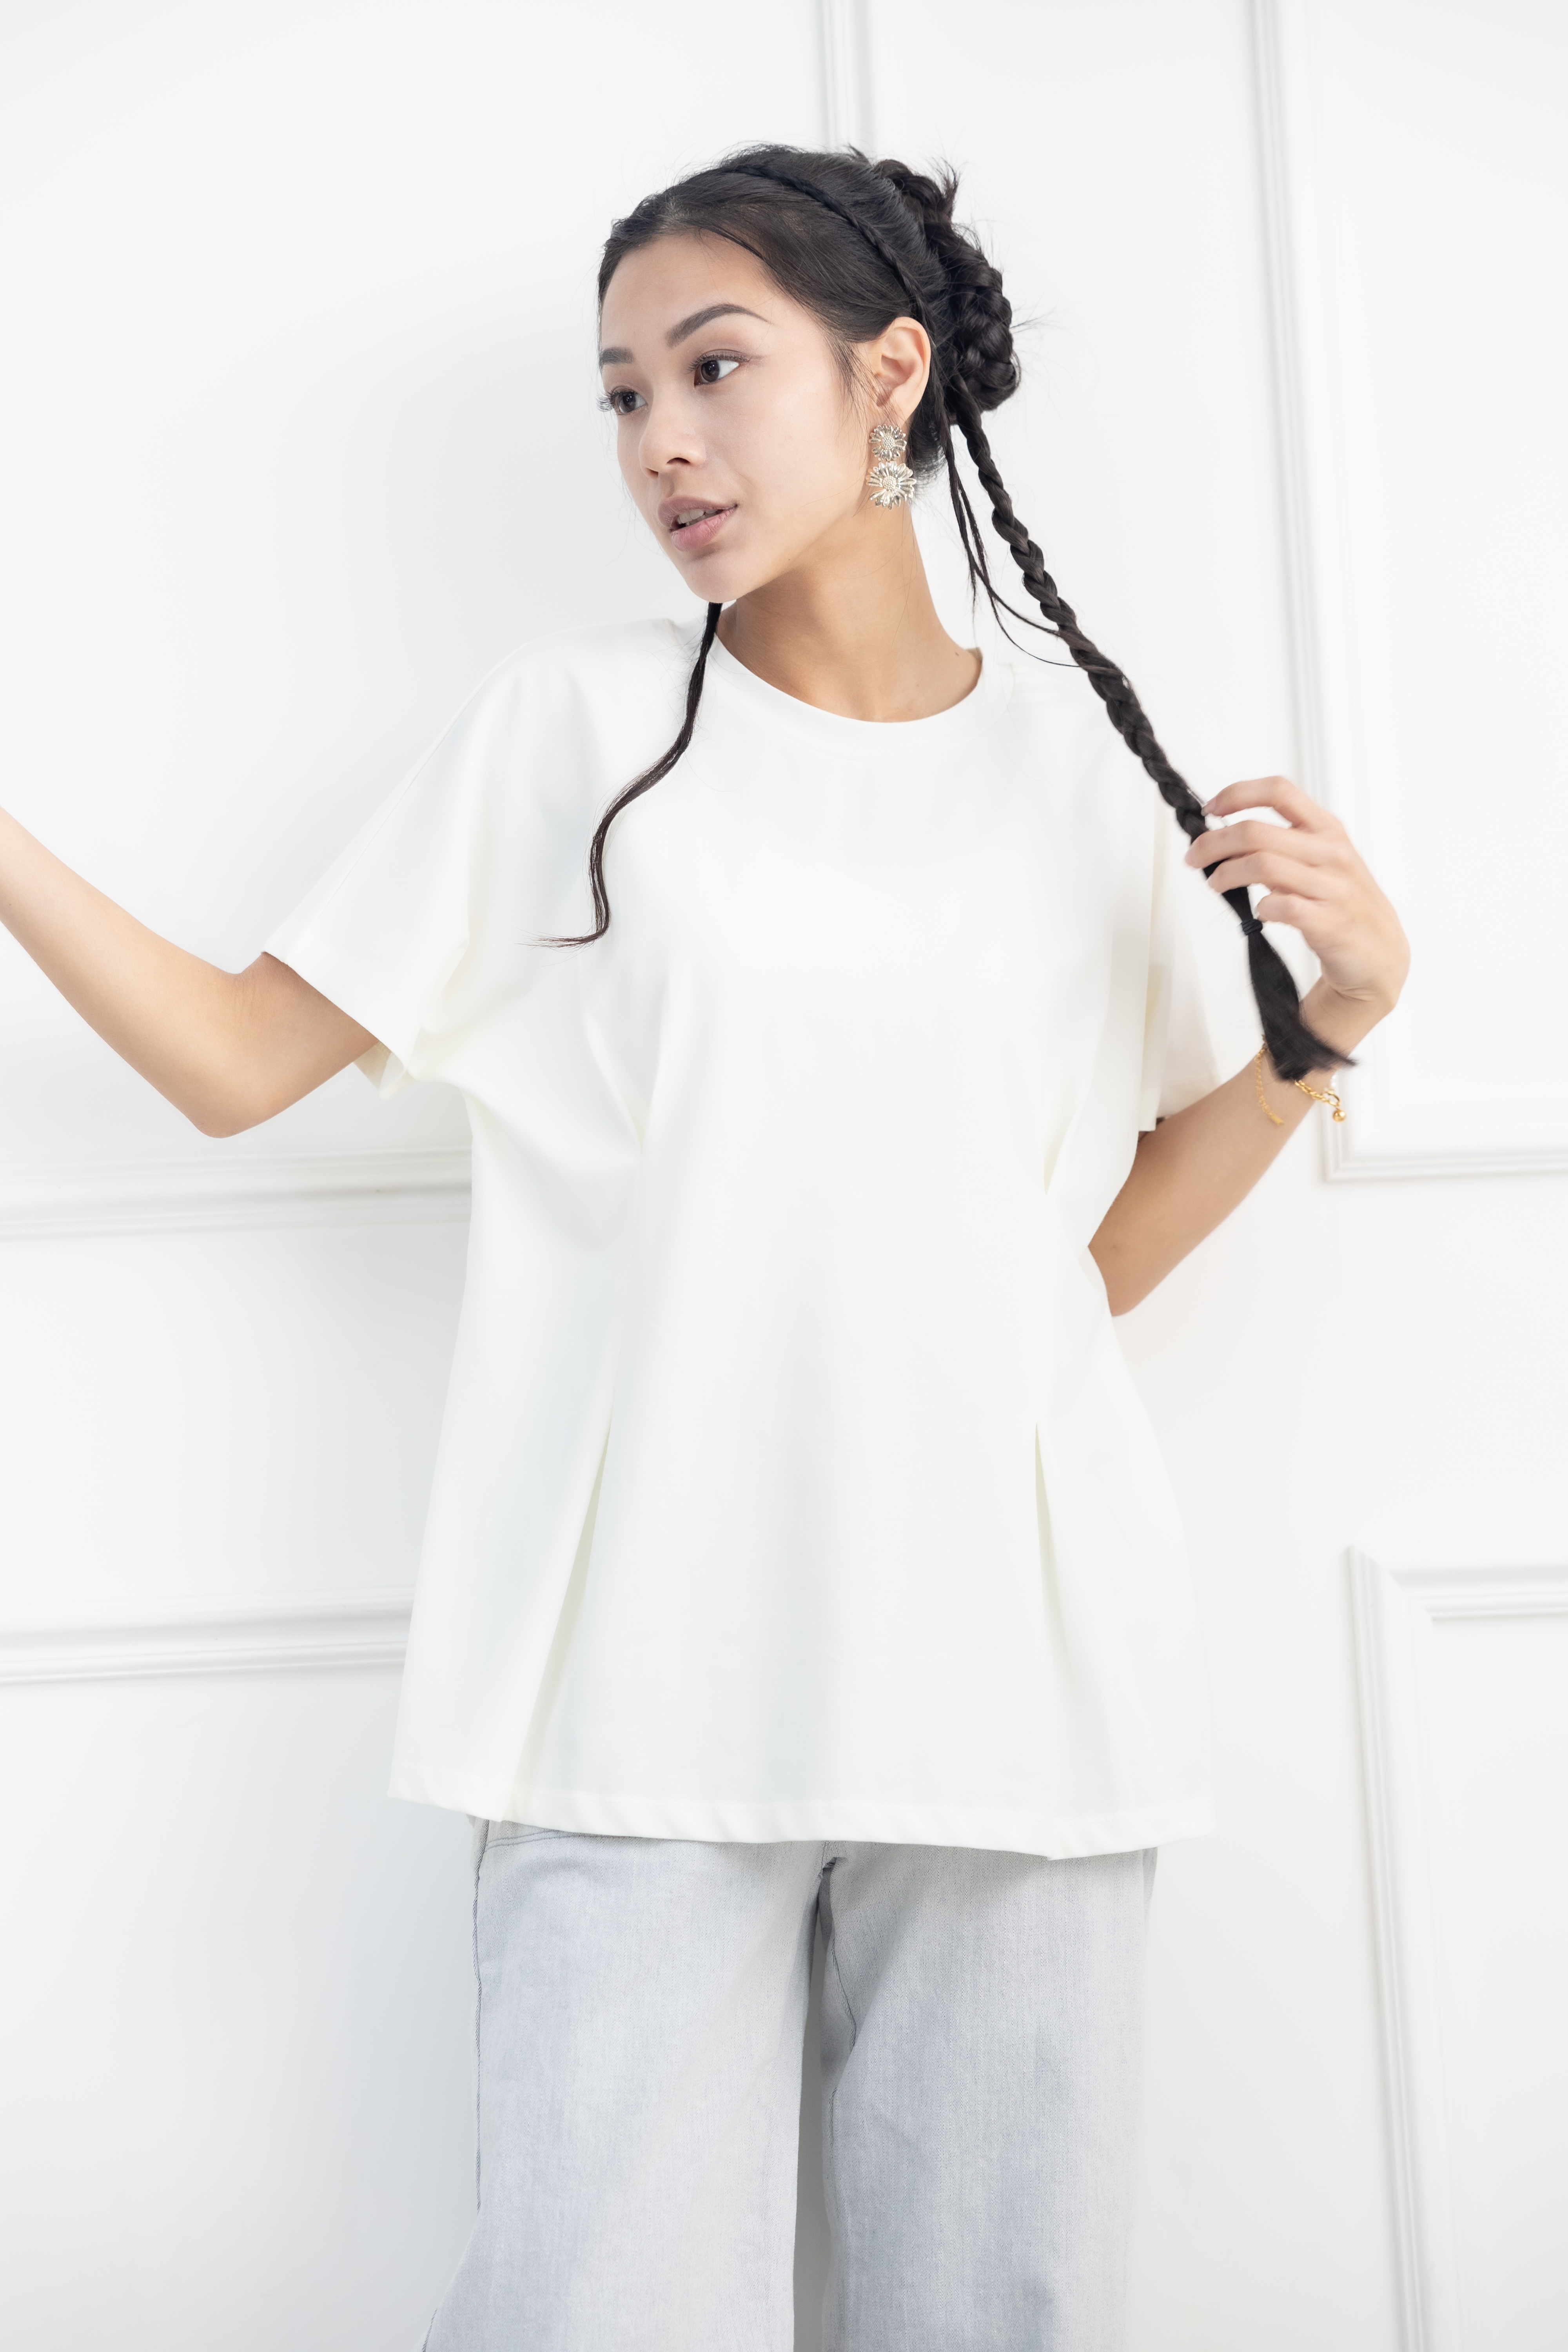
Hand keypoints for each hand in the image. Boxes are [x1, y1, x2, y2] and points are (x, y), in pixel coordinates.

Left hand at [1185, 774, 1409, 1027]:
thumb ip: (1283, 845)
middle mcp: (1331, 852)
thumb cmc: (1344, 903)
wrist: (1379, 952)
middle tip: (1195, 857)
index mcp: (1327, 829)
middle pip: (1257, 832)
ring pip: (1264, 865)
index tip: (1212, 807)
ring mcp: (1333, 887)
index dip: (1238, 794)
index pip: (1279, 791)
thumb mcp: (1321, 861)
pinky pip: (1284, 907)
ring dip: (1227, 874)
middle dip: (1214, 843)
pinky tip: (1258, 912)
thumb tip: (1230, 839)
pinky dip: (1261, 908)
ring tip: (1216, 883)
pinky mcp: (1330, 922)